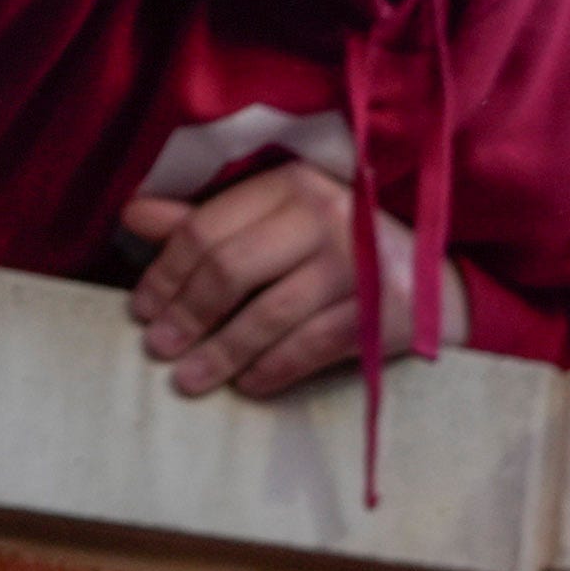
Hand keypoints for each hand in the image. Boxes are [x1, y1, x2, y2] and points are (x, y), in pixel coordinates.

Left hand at [123, 164, 409, 399]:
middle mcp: (327, 215)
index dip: (165, 274)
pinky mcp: (386, 310)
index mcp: (293, 184)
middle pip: (231, 270)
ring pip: (269, 315)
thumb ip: (211, 221)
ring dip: (221, 353)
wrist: (435, 282)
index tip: (141, 309)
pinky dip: (273, 370)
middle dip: (186, 315)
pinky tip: (247, 385)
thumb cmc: (341, 250)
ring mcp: (359, 263)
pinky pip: (312, 347)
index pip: (207, 228)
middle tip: (158, 348)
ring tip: (188, 379)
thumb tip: (134, 215)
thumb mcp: (280, 224)